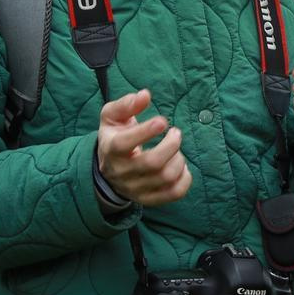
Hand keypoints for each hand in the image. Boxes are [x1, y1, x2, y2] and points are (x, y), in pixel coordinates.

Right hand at [96, 88, 190, 207]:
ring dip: (178, 159)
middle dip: (171, 145)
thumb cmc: (114, 135)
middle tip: (176, 132)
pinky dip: (185, 178)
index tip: (163, 121)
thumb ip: (126, 104)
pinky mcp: (148, 199)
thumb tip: (145, 95)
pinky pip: (174, 193)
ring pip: (166, 177)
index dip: (145, 132)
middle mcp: (121, 172)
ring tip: (176, 149)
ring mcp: (135, 189)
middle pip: (152, 163)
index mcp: (111, 149)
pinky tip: (181, 165)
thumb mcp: (112, 116)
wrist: (108, 168)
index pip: (124, 144)